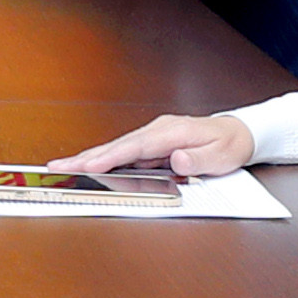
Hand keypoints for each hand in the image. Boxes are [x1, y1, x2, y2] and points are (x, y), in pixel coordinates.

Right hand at [55, 112, 256, 177]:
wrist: (239, 133)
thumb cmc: (230, 144)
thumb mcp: (222, 156)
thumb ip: (198, 160)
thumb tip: (176, 160)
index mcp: (171, 132)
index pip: (134, 147)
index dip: (109, 156)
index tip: (89, 165)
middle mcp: (157, 130)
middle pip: (116, 145)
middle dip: (86, 156)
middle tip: (58, 166)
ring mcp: (152, 135)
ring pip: (116, 148)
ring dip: (89, 157)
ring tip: (64, 167)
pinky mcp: (151, 143)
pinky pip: (123, 152)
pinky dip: (103, 158)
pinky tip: (89, 165)